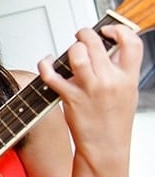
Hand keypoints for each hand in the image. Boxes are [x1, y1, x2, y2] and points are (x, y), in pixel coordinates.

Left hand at [37, 24, 142, 161]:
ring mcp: (90, 89)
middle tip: (80, 37)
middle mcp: (110, 81)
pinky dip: (44, 64)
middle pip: (96, 43)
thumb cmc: (114, 121)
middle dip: (85, 34)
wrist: (106, 147)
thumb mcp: (127, 92)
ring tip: (70, 51)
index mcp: (128, 78)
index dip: (119, 30)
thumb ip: (119, 71)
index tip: (107, 30)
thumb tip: (108, 49)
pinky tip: (46, 62)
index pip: (132, 43)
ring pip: (77, 55)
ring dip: (70, 48)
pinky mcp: (70, 97)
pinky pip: (52, 75)